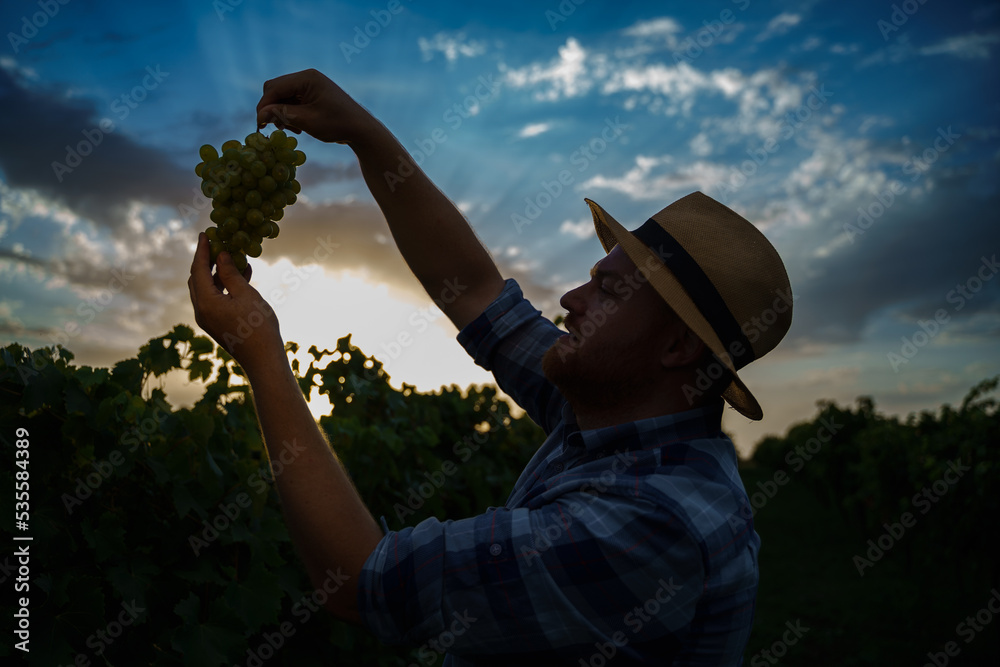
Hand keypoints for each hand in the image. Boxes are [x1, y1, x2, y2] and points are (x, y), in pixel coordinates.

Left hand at [188, 233, 283, 373]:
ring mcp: (208, 319)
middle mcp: (201, 311)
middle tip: (218, 244)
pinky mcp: (217, 324)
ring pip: (207, 289)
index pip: (198, 269)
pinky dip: (224, 286)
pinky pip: (216, 299)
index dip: (202, 250)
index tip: (205, 233)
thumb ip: (230, 273)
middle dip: (207, 260)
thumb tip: (220, 255)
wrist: (263, 360)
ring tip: (234, 258)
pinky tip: (242, 276)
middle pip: (198, 279)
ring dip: (218, 273)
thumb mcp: (246, 295)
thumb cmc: (258, 326)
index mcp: (205, 303)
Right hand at [256, 69, 377, 144]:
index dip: (264, 106)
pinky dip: (290, 114)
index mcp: (307, 78)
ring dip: (282, 114)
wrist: (361, 130)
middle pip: (276, 90)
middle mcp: (307, 77)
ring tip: (293, 130)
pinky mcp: (312, 95)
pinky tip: (298, 128)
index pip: (274, 88)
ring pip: (283, 97)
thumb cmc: (337, 125)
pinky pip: (292, 102)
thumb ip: (283, 115)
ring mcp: (310, 86)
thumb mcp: (308, 121)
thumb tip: (259, 115)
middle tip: (276, 128)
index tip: (260, 125)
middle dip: (273, 109)